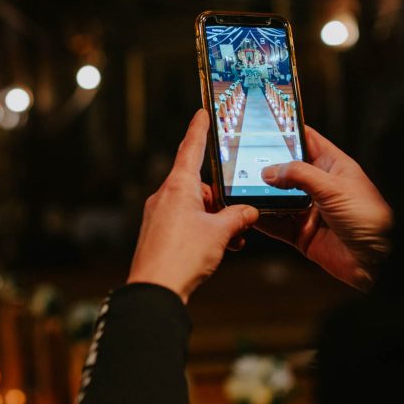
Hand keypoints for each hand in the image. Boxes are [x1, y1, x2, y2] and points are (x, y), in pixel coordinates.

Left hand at [128, 109, 258, 302]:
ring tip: (232, 240)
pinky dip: (203, 231)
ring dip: (215, 221)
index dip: (198, 130)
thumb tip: (248, 212)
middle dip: (221, 200)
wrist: (155, 290)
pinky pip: (185, 223)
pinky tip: (219, 248)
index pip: (190, 149)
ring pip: (194, 208)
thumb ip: (238, 217)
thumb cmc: (182, 256)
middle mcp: (165, 196)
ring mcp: (159, 215)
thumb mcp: (220, 233)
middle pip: (199, 186)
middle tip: (240, 215)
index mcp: (178, 187)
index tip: (201, 113)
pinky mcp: (157, 234)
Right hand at [256, 126, 392, 290]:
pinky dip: (262, 219)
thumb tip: (270, 170)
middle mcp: (319, 187)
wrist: (376, 261)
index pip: (307, 141)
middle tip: (241, 158)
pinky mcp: (302, 233)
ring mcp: (309, 210)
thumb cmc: (369, 219)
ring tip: (239, 186)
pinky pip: (276, 224)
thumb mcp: (335, 188)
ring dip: (260, 194)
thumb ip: (300, 175)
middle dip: (265, 165)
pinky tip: (249, 213)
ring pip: (277, 198)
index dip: (288, 131)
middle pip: (286, 170)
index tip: (264, 124)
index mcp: (333, 167)